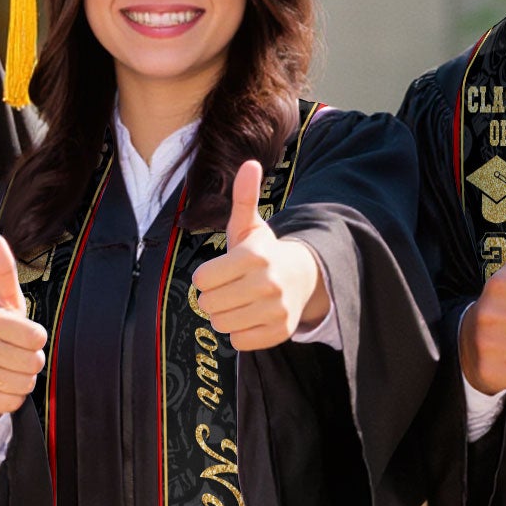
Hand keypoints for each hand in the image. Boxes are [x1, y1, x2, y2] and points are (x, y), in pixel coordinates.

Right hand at [0, 235, 46, 435]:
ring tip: (7, 368)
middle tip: (15, 354)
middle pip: (34, 362)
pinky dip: (12, 397)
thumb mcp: (3, 300)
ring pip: (25, 383)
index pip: (37, 336)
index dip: (36, 337)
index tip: (21, 333)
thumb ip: (3, 271)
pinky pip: (13, 402)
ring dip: (23, 379)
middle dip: (32, 360)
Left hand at [189, 160, 325, 350]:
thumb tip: (250, 163)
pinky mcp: (280, 332)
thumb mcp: (250, 225)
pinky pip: (239, 341)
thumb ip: (244, 197)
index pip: (202, 280)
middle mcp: (268, 284)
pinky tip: (250, 316)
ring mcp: (276, 310)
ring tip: (239, 301)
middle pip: (209, 304)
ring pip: (221, 325)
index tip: (220, 272)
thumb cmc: (264, 252)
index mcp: (255, 256)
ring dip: (224, 315)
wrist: (302, 277)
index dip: (206, 277)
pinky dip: (239, 332)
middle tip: (229, 288)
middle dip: (212, 297)